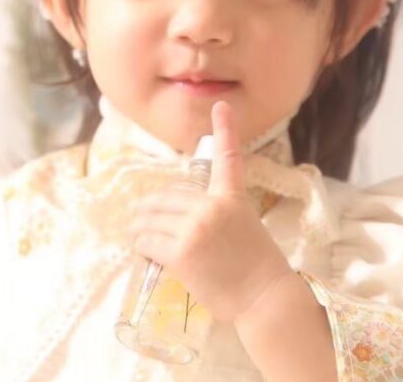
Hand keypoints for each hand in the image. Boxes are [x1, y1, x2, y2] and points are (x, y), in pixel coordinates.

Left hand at [127, 100, 294, 324]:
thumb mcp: (243, 224)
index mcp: (231, 197)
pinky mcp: (181, 252)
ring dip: (140, 226)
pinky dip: (141, 245)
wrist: (262, 297)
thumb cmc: (256, 264)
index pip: (227, 158)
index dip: (224, 129)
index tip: (221, 106)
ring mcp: (194, 229)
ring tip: (139, 234)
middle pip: (166, 197)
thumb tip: (177, 209)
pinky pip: (147, 241)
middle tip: (148, 221)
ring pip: (150, 218)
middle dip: (152, 209)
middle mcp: (211, 207)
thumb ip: (214, 210)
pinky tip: (144, 250)